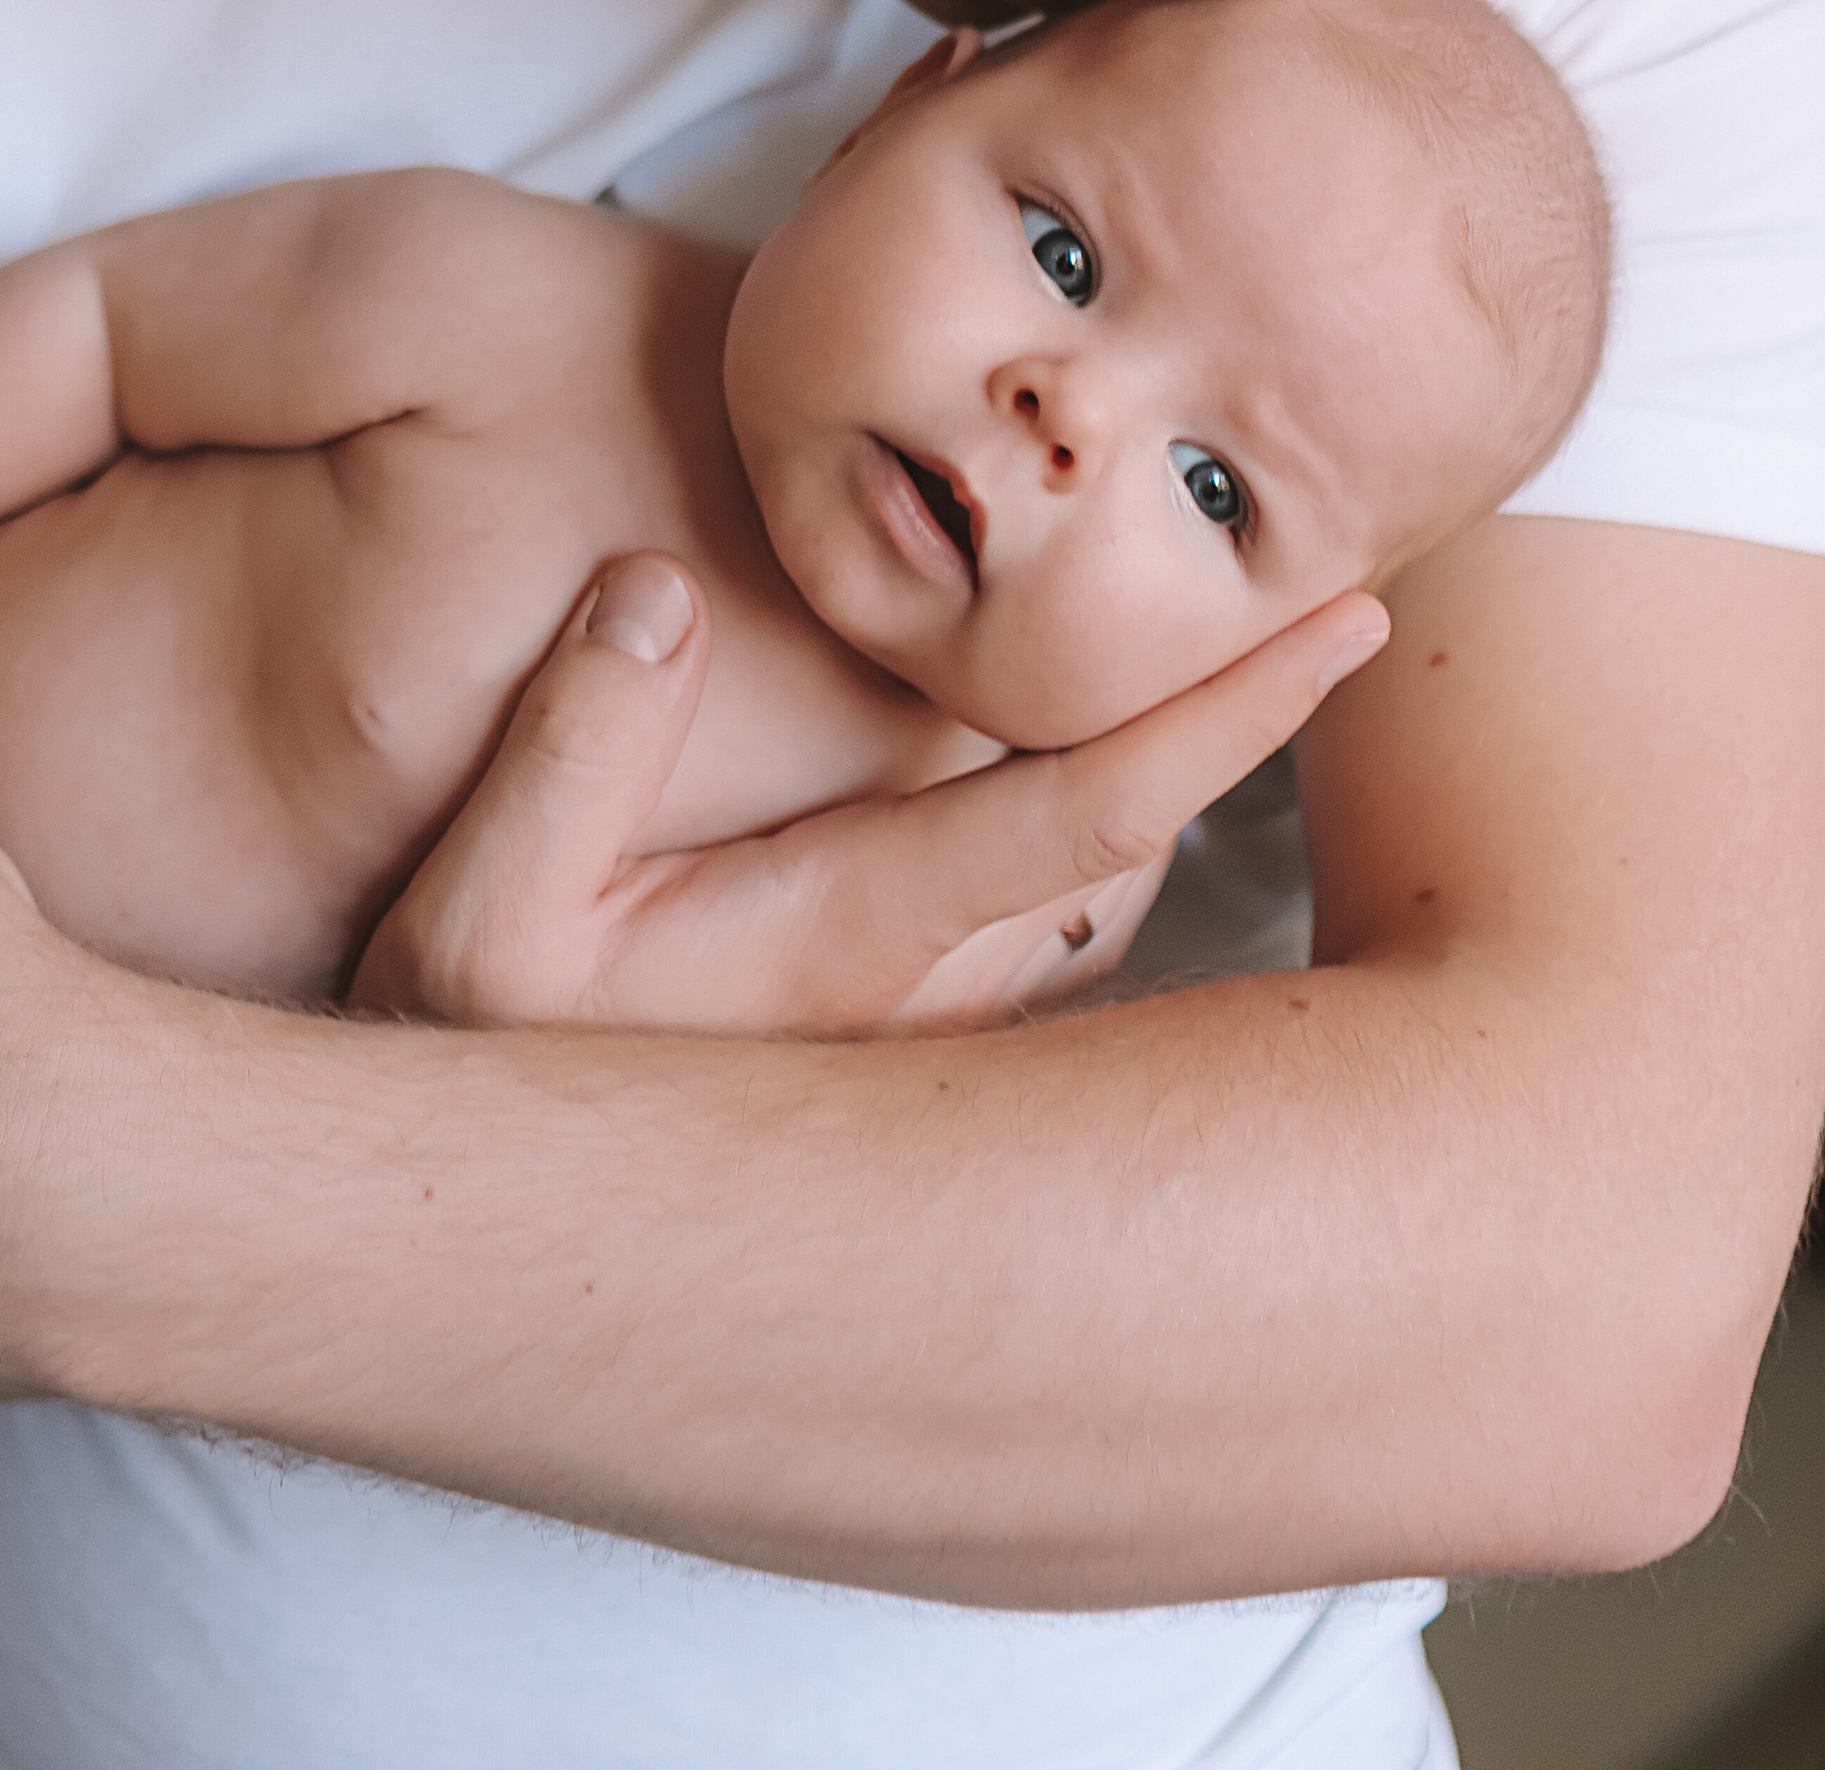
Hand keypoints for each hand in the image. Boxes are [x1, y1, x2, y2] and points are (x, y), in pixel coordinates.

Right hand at [352, 554, 1386, 1031]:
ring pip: (1101, 897)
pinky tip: (1064, 784)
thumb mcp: (478, 910)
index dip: (1234, 713)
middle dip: (1235, 725)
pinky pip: (1041, 934)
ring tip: (1220, 657)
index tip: (1356, 623)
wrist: (468, 1239)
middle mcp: (928, 996)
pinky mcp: (892, 1052)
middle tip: (1325, 584)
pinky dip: (1088, 845)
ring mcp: (920, 1034)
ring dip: (1161, 792)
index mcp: (856, 934)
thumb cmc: (471, 1061)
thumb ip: (577, 741)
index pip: (1094, 804)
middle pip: (1138, 840)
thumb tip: (662, 588)